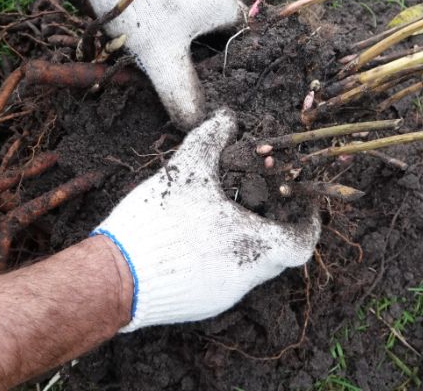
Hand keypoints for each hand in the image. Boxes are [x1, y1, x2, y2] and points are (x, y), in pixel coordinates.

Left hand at [78, 0, 243, 126]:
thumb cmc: (141, 8)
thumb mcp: (161, 59)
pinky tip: (140, 12)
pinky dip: (162, 2)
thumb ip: (181, 93)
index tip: (202, 73)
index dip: (222, 59)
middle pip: (212, 20)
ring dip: (177, 22)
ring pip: (191, 1)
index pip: (236, 36)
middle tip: (173, 59)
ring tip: (152, 37)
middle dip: (196, 43)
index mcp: (222, 2)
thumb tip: (196, 121)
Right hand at [92, 109, 319, 331]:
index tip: (302, 203)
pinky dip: (223, 256)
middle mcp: (246, 278)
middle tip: (259, 196)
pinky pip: (225, 279)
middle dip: (272, 223)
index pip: (302, 243)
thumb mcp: (187, 169)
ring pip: (251, 267)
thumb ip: (212, 137)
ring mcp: (224, 296)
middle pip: (277, 253)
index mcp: (254, 247)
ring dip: (245, 239)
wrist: (114, 277)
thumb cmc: (157, 223)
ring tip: (223, 212)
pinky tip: (198, 236)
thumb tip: (228, 117)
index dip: (308, 222)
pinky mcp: (201, 305)